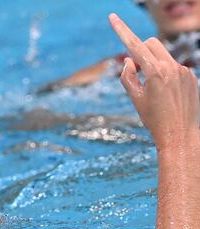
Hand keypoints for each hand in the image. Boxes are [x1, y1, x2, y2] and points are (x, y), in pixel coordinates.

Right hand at [109, 14, 199, 149]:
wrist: (180, 135)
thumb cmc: (154, 120)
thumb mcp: (135, 99)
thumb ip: (128, 77)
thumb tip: (129, 61)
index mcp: (154, 72)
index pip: (134, 45)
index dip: (121, 30)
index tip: (112, 17)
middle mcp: (171, 67)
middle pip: (151, 43)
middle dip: (141, 50)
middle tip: (136, 70)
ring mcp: (184, 71)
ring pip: (163, 54)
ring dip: (153, 62)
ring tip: (153, 87)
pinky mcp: (191, 77)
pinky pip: (174, 66)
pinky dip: (166, 73)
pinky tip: (167, 94)